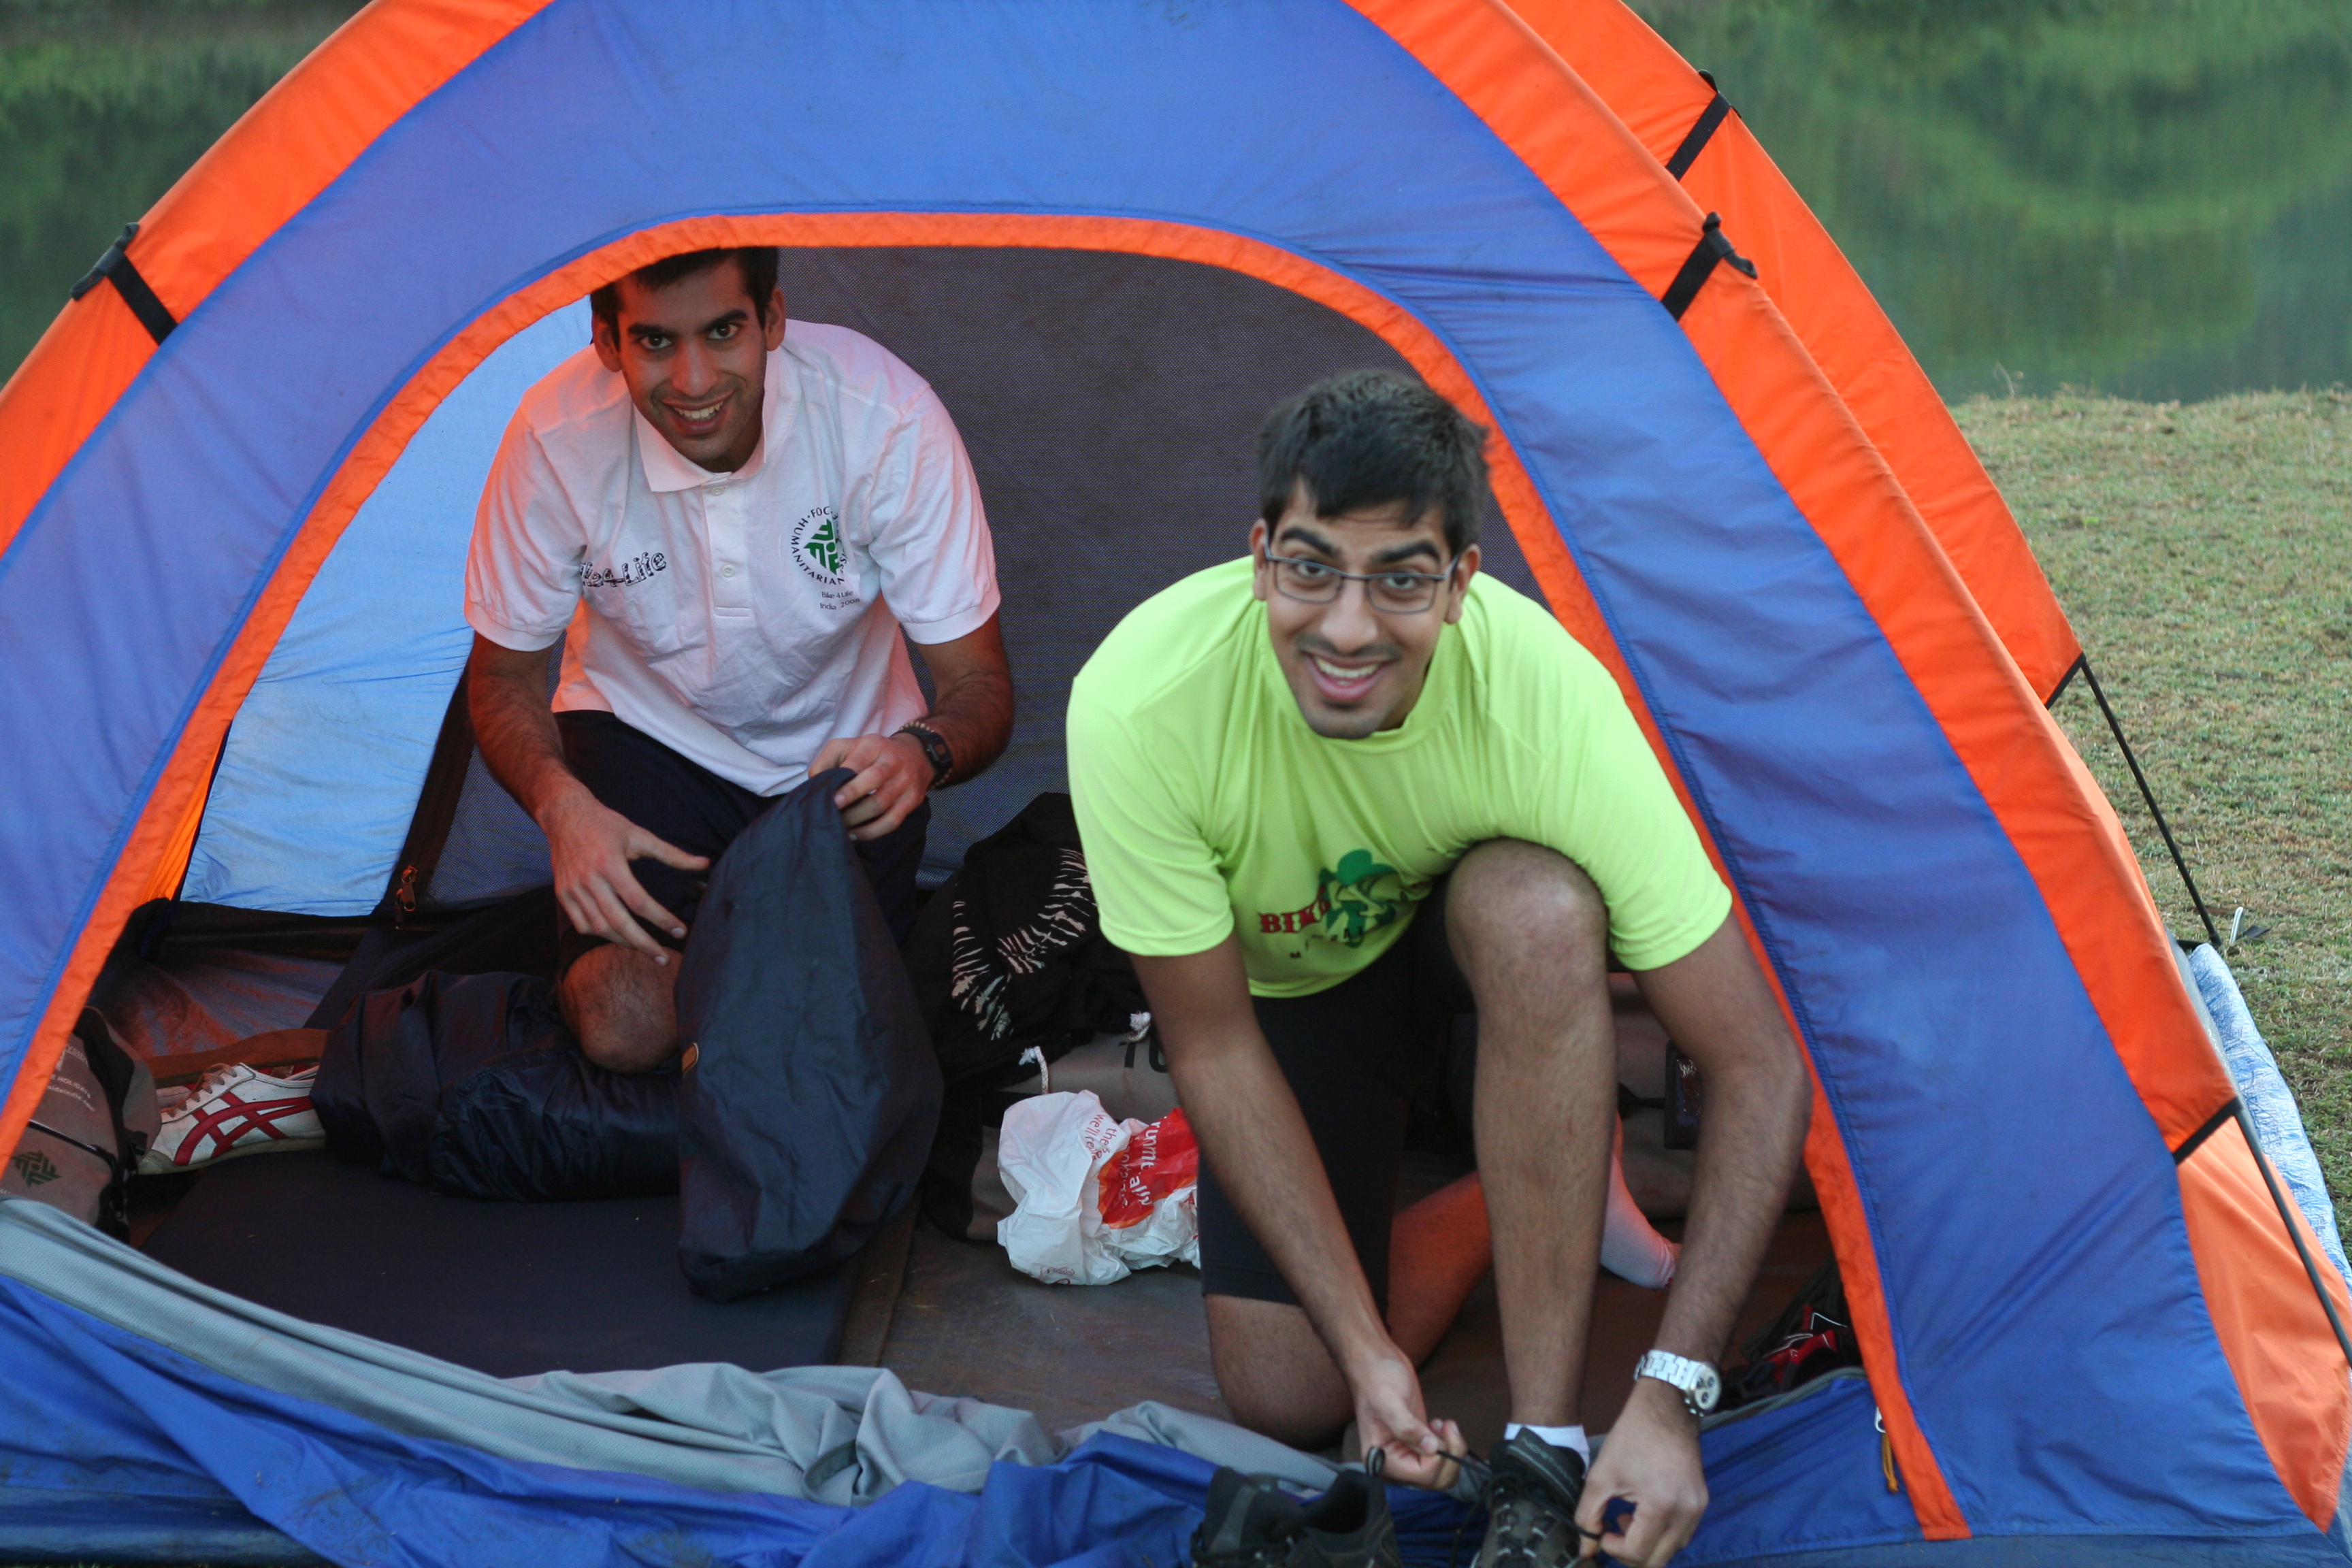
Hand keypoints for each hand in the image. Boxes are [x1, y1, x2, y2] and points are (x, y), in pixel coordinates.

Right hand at [540, 784, 708, 962]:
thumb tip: (705, 863)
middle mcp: (589, 880)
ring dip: (624, 941)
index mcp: (611, 864)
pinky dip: (600, 934)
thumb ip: (672, 854)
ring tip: (645, 947)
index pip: (639, 901)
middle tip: (663, 958)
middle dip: (643, 944)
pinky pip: (581, 925)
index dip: (661, 919)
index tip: (679, 931)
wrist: (565, 816)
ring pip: (599, 928)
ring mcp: (573, 889)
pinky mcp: (562, 895)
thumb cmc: (606, 825)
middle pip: (618, 922)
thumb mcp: (640, 835)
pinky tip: (617, 935)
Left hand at [810, 732, 930, 840]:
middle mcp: (892, 761)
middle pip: (873, 780)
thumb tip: (815, 781)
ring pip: (881, 804)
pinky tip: (855, 835)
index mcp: (873, 745)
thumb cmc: (873, 753)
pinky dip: (872, 832)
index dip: (844, 782)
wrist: (916, 755)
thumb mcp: (850, 745)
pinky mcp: (912, 800)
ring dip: (857, 819)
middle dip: (851, 799)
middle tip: (833, 813)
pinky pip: (892, 822)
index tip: (830, 799)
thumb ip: (828, 759)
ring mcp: (905, 782)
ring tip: (840, 826)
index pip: (857, 762)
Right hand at [1348, 1349, 1465, 1489]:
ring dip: (1451, 1450)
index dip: (1440, 1457)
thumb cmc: (1377, 1378)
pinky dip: (1447, 1445)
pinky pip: (1439, 1459)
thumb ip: (1408, 1428)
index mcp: (1382, 1460)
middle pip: (1435, 1480)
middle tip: (1448, 1426)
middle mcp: (1394, 1464)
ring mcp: (1406, 1455)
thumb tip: (1431, 1448)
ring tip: (1442, 1424)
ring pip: (1441, 1472)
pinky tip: (1437, 1424)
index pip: (1423, 1475)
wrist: (1374, 1362)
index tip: (1442, 1429)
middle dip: (1450, 1455)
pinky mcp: (1416, 1444)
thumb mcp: (1390, 1401)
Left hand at [1576, 1380, 1707, 1563]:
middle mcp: (1686, 1512)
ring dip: (1648, 1545)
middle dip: (1631, 1553)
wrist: (1666, 1408)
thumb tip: (1586, 1549)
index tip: (1603, 1532)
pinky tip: (1645, 1513)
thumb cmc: (1632, 1437)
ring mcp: (1698, 1508)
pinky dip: (1662, 1533)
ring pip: (1672, 1550)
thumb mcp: (1601, 1476)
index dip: (1614, 1549)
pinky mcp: (1702, 1501)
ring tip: (1628, 1519)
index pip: (1638, 1553)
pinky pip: (1682, 1533)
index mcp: (1661, 1506)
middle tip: (1613, 1532)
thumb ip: (1588, 1516)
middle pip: (1658, 1560)